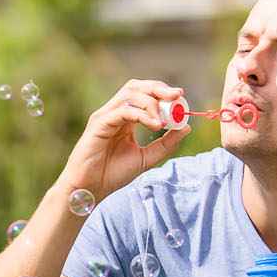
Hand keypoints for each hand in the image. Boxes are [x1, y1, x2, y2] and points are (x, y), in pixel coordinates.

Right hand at [58, 80, 190, 201]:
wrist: (90, 189)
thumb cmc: (112, 174)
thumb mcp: (146, 159)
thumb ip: (165, 144)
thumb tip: (186, 127)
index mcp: (125, 118)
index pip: (144, 95)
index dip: (163, 94)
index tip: (181, 98)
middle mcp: (114, 113)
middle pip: (136, 87)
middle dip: (158, 88)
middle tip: (176, 96)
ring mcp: (105, 116)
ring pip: (130, 95)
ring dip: (152, 103)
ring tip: (163, 121)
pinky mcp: (98, 124)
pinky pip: (123, 111)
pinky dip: (142, 114)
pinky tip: (155, 126)